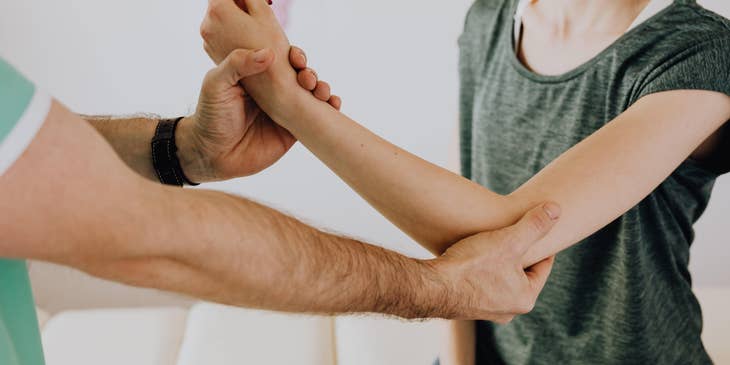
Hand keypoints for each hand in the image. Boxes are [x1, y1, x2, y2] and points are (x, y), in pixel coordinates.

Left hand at [178, 47, 339, 181]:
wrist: (212, 154)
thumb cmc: (210, 116)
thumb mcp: (217, 83)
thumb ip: (237, 64)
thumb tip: (269, 53)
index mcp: (257, 76)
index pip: (281, 58)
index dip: (293, 55)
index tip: (295, 57)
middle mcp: (273, 91)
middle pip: (300, 75)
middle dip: (309, 72)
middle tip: (306, 78)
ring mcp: (285, 111)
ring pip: (312, 94)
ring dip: (322, 88)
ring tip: (321, 92)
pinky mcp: (293, 131)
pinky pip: (316, 117)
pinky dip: (329, 108)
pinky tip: (334, 104)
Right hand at [431, 203, 559, 321]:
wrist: (431, 287)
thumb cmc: (471, 266)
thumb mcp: (508, 241)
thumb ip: (534, 225)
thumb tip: (557, 209)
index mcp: (525, 298)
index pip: (542, 266)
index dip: (541, 242)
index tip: (537, 226)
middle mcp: (508, 310)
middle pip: (521, 273)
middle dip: (518, 253)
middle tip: (513, 232)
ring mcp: (486, 311)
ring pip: (500, 279)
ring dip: (498, 261)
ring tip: (491, 242)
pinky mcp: (466, 306)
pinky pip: (482, 284)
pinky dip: (481, 270)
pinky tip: (472, 256)